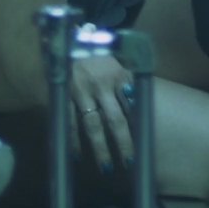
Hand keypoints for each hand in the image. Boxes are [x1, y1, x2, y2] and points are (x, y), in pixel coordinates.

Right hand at [68, 55, 134, 172]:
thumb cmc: (95, 54)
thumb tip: (139, 104)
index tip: (145, 145)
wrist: (65, 39)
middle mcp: (101, 84)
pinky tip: (77, 155)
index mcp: (118, 74)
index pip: (132, 105)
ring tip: (107, 168)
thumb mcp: (115, 61)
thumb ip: (126, 81)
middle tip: (130, 163)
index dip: (139, 125)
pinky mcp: (63, 95)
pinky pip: (70, 122)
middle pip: (115, 120)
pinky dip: (73, 139)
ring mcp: (81, 91)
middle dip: (124, 143)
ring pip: (93, 125)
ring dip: (100, 148)